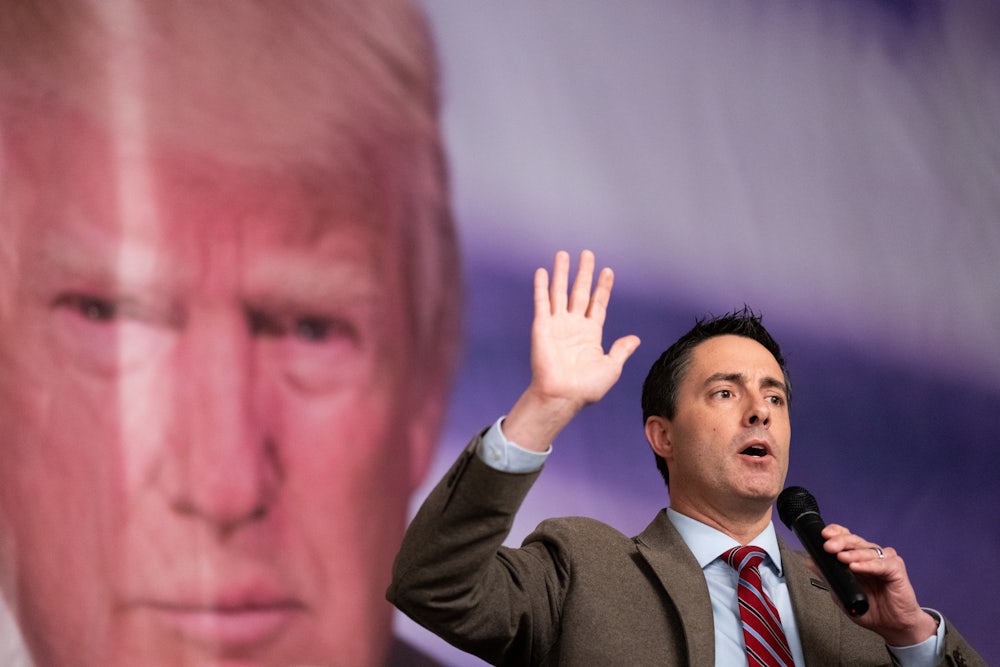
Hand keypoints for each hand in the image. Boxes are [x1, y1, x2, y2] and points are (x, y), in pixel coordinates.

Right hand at [503, 250, 639, 450]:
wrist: (563, 395)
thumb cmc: (587, 387)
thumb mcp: (611, 367)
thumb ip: (621, 350)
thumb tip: (635, 339)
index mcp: (591, 334)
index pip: (598, 304)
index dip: (602, 288)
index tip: (607, 271)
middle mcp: (574, 326)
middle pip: (580, 292)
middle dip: (584, 273)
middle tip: (587, 254)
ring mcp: (557, 325)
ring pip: (560, 292)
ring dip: (561, 273)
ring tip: (563, 254)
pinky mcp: (542, 327)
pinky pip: (542, 302)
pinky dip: (541, 287)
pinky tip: (541, 271)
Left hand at [821, 524, 937, 646]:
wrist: (892, 625)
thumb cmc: (871, 608)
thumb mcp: (842, 592)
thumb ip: (828, 576)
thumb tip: (810, 561)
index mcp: (858, 557)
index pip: (846, 537)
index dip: (836, 532)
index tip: (824, 535)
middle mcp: (871, 556)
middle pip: (854, 540)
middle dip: (840, 541)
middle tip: (828, 547)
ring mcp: (885, 561)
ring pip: (867, 550)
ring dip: (852, 553)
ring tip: (841, 558)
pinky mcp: (896, 570)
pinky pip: (881, 564)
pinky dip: (868, 565)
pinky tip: (857, 567)